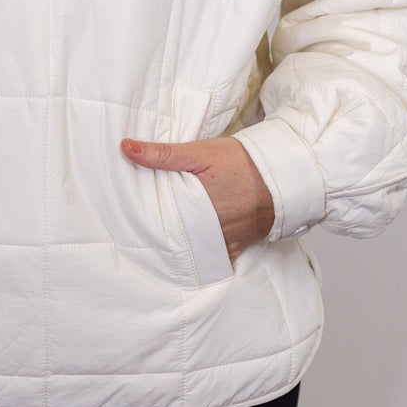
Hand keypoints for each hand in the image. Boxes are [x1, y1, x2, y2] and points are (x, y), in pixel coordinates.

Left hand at [121, 135, 273, 262]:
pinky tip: (191, 249)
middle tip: (141, 229)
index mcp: (192, 207)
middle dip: (159, 233)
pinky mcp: (235, 246)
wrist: (280, 175)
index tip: (129, 217)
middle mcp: (206, 230)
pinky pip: (213, 258)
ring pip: (191, 249)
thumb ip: (163, 154)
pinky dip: (202, 254)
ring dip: (179, 244)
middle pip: (173, 237)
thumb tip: (126, 148)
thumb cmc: (240, 162)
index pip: (156, 219)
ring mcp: (221, 241)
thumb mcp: (199, 152)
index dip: (141, 219)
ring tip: (163, 237)